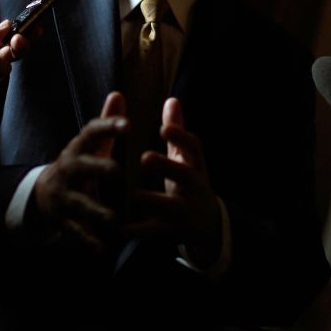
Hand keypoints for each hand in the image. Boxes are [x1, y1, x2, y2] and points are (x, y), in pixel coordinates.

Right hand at [34, 92, 127, 252]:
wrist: (41, 195)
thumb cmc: (77, 165)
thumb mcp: (88, 145)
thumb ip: (106, 123)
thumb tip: (118, 94)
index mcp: (78, 149)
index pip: (91, 133)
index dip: (108, 127)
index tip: (129, 125)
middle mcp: (68, 170)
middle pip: (81, 167)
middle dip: (97, 168)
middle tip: (117, 172)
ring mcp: (63, 196)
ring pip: (78, 203)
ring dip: (95, 211)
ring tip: (114, 219)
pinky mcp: (63, 220)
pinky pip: (75, 231)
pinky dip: (88, 240)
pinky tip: (102, 248)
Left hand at [125, 98, 221, 264]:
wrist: (208, 225)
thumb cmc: (190, 183)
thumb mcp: (188, 158)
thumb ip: (177, 131)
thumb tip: (172, 99)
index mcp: (195, 165)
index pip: (195, 148)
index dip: (181, 138)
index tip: (164, 129)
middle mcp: (195, 187)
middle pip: (186, 175)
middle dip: (168, 166)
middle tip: (145, 158)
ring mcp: (186, 210)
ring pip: (172, 206)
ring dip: (153, 200)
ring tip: (132, 194)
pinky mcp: (173, 230)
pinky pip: (156, 231)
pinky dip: (140, 229)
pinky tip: (122, 226)